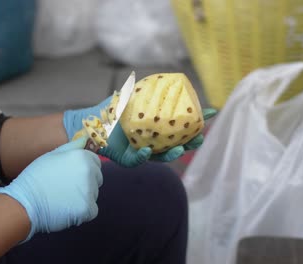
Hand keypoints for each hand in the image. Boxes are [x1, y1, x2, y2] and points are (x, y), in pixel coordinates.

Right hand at [0, 137, 102, 242]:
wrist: (25, 202)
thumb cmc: (36, 177)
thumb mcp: (52, 155)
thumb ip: (72, 147)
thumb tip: (86, 139)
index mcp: (82, 157)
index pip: (96, 162)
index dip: (84, 169)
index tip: (71, 175)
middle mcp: (89, 172)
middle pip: (97, 178)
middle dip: (87, 183)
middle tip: (66, 187)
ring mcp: (90, 191)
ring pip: (94, 194)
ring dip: (83, 198)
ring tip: (64, 198)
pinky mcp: (88, 208)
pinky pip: (92, 210)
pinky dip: (82, 212)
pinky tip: (67, 209)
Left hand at [63, 97, 217, 166]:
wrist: (90, 123)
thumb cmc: (110, 110)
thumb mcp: (129, 96)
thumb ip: (143, 88)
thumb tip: (163, 78)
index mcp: (157, 126)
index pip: (181, 124)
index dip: (197, 119)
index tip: (212, 112)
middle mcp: (154, 140)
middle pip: (178, 143)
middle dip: (192, 142)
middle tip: (201, 137)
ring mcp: (143, 151)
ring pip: (163, 155)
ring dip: (174, 152)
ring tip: (181, 148)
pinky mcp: (130, 159)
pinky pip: (140, 159)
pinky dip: (145, 155)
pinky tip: (148, 150)